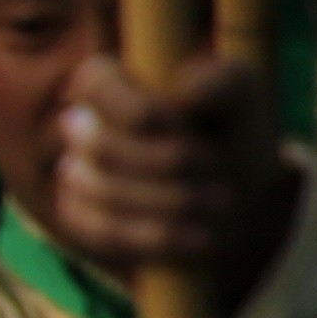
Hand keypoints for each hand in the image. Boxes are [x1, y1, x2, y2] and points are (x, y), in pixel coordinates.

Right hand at [54, 56, 297, 302]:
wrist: (234, 195)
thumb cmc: (232, 134)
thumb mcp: (242, 97)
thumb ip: (223, 81)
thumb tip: (184, 91)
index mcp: (105, 81)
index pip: (97, 89)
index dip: (149, 116)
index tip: (201, 134)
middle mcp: (80, 125)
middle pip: (103, 148)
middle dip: (172, 166)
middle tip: (223, 172)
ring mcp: (74, 173)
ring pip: (105, 193)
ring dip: (175, 202)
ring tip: (223, 204)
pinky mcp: (80, 217)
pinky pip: (105, 232)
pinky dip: (160, 236)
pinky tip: (201, 236)